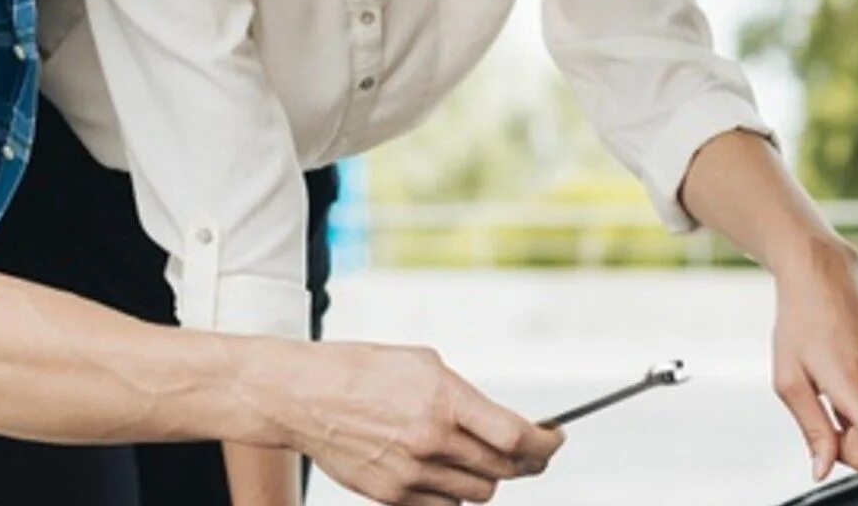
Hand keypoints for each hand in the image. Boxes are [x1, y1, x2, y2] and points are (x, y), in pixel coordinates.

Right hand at [255, 340, 562, 505]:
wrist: (303, 396)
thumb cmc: (362, 370)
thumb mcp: (422, 364)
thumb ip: (464, 396)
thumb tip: (500, 422)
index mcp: (443, 399)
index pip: (516, 436)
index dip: (546, 443)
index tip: (554, 438)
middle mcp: (431, 439)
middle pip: (505, 469)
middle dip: (526, 461)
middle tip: (531, 452)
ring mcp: (412, 472)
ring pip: (480, 492)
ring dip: (489, 477)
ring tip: (478, 456)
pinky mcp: (393, 495)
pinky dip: (454, 493)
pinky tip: (446, 471)